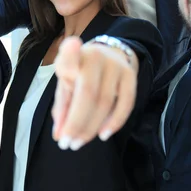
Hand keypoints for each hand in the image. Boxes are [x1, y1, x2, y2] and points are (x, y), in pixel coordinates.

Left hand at [51, 36, 137, 150]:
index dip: (70, 54)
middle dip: (76, 123)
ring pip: (105, 102)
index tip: (72, 47)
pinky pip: (126, 103)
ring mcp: (116, 65)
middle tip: (67, 144)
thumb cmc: (82, 72)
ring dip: (91, 128)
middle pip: (88, 93)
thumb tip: (59, 135)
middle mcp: (96, 56)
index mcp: (74, 56)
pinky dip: (115, 122)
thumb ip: (62, 107)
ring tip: (78, 143)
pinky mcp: (131, 75)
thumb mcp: (67, 82)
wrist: (110, 55)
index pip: (70, 55)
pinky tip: (103, 134)